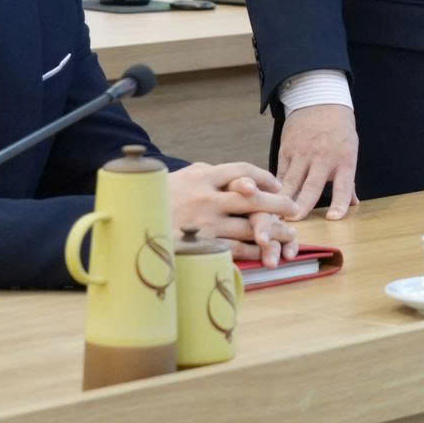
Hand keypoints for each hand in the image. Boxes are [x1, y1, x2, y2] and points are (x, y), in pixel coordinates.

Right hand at [168, 162, 300, 264]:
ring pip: (248, 227)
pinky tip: (266, 252)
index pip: (241, 170)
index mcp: (202, 176)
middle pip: (252, 198)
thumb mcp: (179, 177)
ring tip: (289, 235)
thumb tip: (236, 175)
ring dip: (273, 231)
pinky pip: (234, 250)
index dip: (264, 177)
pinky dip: (253, 251)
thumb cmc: (156, 199)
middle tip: (294, 208)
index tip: (278, 185)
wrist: (128, 224)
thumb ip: (207, 173)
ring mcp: (204, 223)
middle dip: (278, 204)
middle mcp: (206, 197)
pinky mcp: (200, 246)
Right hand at [275, 103, 358, 220]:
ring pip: (291, 181)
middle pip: (312, 186)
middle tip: (293, 222)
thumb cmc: (339, 131)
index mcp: (344, 160)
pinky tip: (266, 200)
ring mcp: (302, 153)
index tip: (333, 218)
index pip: (344, 185)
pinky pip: (279, 172)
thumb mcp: (350, 151)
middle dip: (302, 205)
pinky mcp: (286, 149)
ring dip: (282, 199)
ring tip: (274, 217)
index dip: (340, 202)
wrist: (320, 100)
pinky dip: (273, 187)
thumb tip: (354, 205)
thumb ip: (349, 180)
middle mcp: (323, 158)